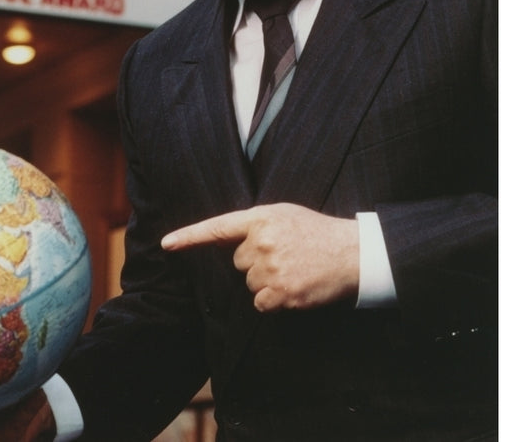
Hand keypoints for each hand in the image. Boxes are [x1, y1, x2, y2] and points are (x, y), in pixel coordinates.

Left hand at [161, 203, 358, 311]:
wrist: (351, 253)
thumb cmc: (315, 232)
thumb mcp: (283, 214)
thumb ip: (254, 224)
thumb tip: (227, 241)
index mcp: (260, 218)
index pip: (217, 228)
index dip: (189, 237)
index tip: (167, 244)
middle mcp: (261, 242)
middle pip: (237, 262)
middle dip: (255, 262)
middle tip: (284, 256)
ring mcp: (270, 268)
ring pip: (249, 283)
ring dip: (266, 282)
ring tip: (293, 270)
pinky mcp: (281, 293)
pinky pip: (260, 303)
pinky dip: (273, 300)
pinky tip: (293, 288)